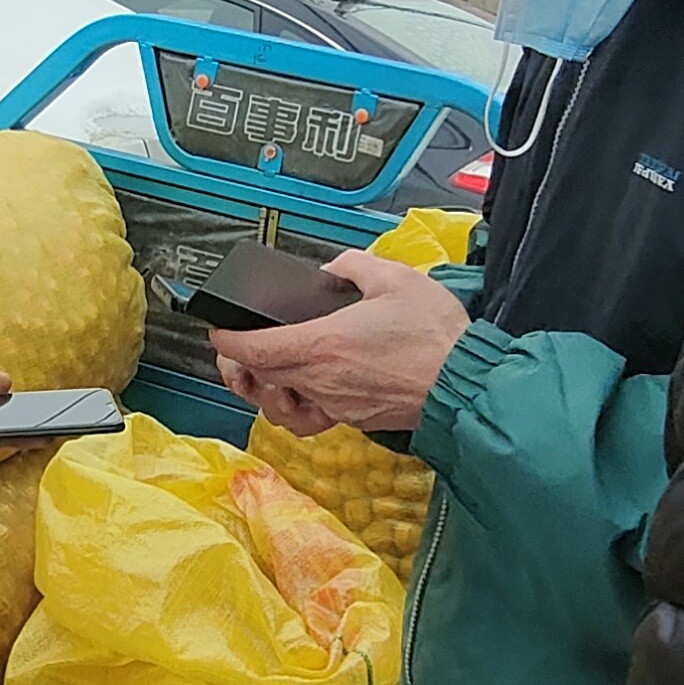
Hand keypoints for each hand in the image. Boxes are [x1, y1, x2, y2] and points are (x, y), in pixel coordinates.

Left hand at [208, 252, 464, 436]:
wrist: (465, 383)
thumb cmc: (434, 336)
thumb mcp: (394, 278)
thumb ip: (354, 266)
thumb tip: (335, 269)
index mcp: (323, 345)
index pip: (254, 349)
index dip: (227, 340)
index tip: (218, 331)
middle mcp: (322, 381)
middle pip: (261, 377)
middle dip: (238, 363)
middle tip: (234, 347)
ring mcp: (336, 404)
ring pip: (280, 402)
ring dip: (265, 387)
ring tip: (263, 371)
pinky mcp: (354, 418)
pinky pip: (310, 417)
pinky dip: (296, 406)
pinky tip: (302, 391)